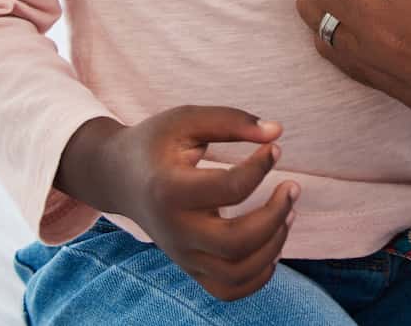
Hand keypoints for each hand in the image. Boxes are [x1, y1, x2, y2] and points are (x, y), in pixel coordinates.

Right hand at [56, 108, 297, 301]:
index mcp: (169, 191)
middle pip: (236, 242)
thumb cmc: (156, 143)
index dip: (262, 166)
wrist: (117, 177)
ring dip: (275, 244)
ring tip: (289, 212)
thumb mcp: (186, 120)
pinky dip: (258, 275)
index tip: (274, 147)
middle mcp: (174, 231)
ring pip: (237, 272)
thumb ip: (230, 121)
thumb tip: (276, 131)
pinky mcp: (190, 266)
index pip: (230, 189)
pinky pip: (228, 290)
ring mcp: (181, 254)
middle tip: (293, 186)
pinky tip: (272, 242)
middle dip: (276, 214)